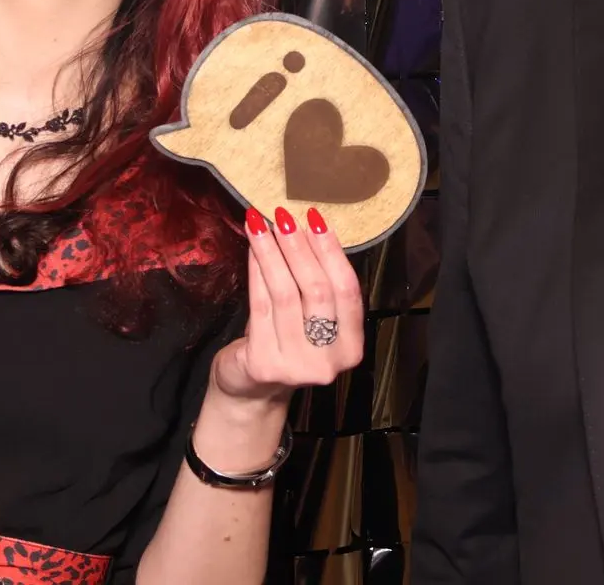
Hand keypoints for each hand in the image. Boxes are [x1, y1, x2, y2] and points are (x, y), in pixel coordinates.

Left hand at [210, 205, 365, 403]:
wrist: (253, 387)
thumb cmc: (285, 341)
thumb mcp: (312, 319)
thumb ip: (318, 285)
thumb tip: (308, 226)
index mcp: (351, 347)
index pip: (347, 291)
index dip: (332, 251)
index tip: (316, 218)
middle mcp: (329, 361)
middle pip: (317, 291)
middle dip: (299, 247)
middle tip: (284, 215)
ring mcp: (296, 365)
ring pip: (286, 294)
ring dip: (273, 252)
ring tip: (261, 223)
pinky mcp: (264, 363)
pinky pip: (260, 305)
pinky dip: (257, 270)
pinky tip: (252, 248)